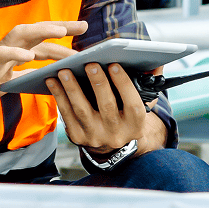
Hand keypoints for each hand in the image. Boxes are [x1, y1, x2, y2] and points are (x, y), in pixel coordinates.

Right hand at [0, 20, 87, 109]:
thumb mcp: (9, 80)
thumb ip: (26, 75)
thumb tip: (45, 77)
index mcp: (16, 52)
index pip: (45, 42)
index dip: (64, 38)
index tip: (83, 32)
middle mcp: (10, 47)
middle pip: (38, 32)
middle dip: (60, 27)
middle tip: (83, 25)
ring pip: (21, 35)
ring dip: (42, 31)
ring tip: (60, 32)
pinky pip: (1, 55)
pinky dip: (15, 54)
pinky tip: (28, 56)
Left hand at [47, 63, 165, 155]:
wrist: (113, 145)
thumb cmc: (126, 114)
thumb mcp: (141, 103)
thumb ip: (148, 83)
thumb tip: (156, 63)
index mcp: (136, 124)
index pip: (132, 104)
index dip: (124, 84)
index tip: (114, 64)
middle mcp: (117, 133)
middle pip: (107, 106)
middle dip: (98, 83)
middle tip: (89, 63)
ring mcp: (96, 137)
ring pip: (82, 111)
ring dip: (72, 89)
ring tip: (64, 70)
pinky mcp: (78, 138)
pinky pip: (67, 115)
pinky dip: (59, 97)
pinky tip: (52, 81)